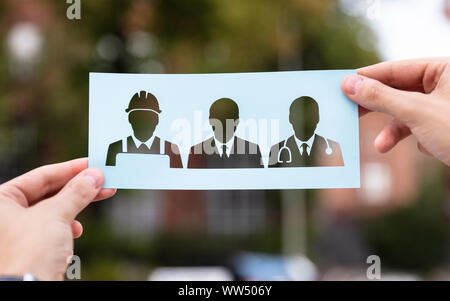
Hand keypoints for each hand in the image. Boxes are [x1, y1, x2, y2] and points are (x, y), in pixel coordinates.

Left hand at [0, 158, 115, 279]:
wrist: (28, 291)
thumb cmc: (29, 252)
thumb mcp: (55, 214)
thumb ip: (76, 192)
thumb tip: (94, 176)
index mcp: (1, 200)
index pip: (41, 176)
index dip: (70, 169)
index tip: (92, 164)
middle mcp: (6, 215)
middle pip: (49, 192)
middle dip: (78, 187)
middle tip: (102, 180)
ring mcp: (18, 232)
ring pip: (54, 209)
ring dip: (77, 205)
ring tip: (98, 198)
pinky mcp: (30, 248)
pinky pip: (53, 228)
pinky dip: (68, 225)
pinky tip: (77, 230)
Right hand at [342, 57, 449, 165]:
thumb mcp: (416, 112)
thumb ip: (380, 97)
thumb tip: (349, 84)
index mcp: (445, 69)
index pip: (395, 69)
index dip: (367, 78)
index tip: (342, 85)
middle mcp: (445, 84)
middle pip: (399, 90)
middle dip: (376, 106)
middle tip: (348, 112)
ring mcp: (446, 106)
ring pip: (408, 112)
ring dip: (393, 131)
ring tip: (380, 147)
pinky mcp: (446, 126)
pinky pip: (420, 127)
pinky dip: (414, 139)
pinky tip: (423, 149)